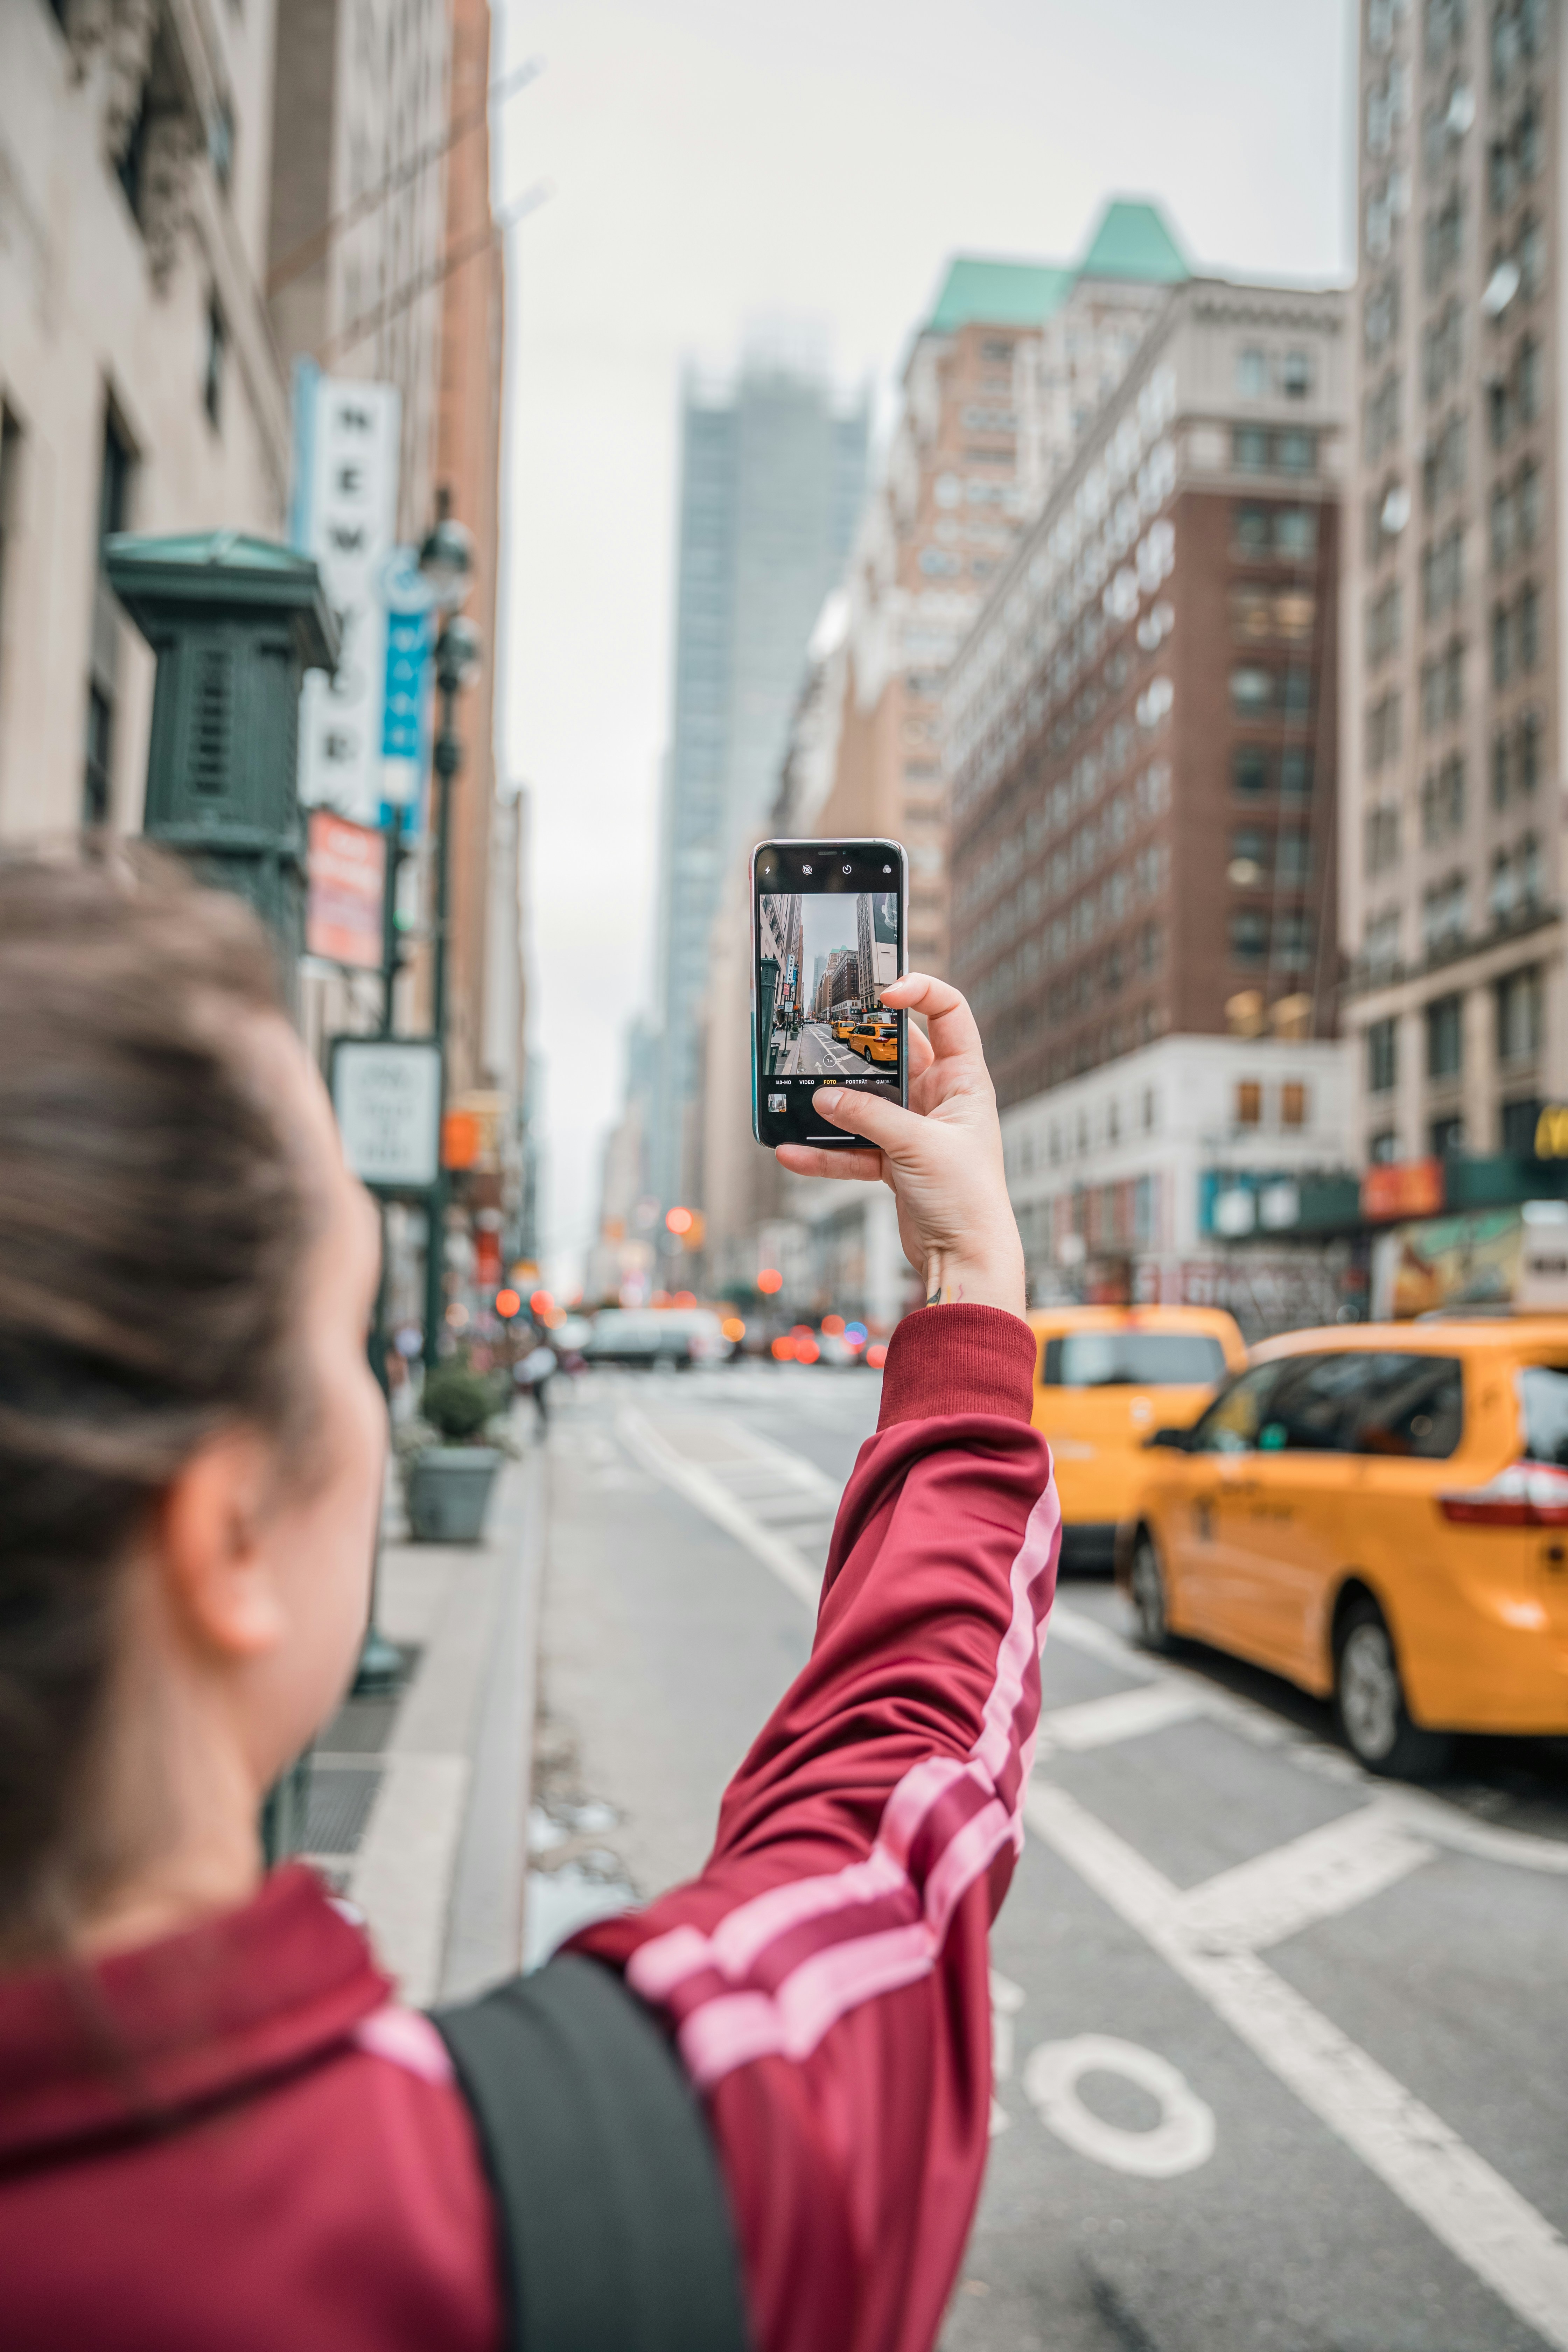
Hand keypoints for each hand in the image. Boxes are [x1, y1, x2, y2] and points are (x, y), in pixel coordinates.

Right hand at [775, 973, 1025, 1317]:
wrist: (966, 1259)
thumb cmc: (968, 1198)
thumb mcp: (918, 1147)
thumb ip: (870, 1118)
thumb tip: (823, 1099)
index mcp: (964, 1080)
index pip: (948, 1014)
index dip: (921, 992)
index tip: (884, 993)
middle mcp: (939, 1098)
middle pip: (895, 1055)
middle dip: (858, 1049)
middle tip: (826, 1035)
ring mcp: (914, 1129)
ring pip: (866, 1103)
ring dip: (834, 1106)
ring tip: (800, 1099)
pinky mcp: (893, 1161)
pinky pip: (852, 1147)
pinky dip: (825, 1152)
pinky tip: (794, 1153)